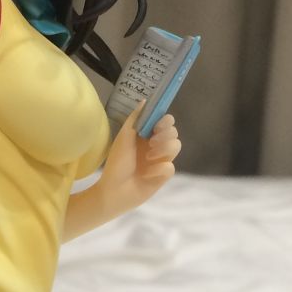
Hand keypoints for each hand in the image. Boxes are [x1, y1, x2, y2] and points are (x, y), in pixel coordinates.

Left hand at [97, 99, 180, 215]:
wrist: (114, 190)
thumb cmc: (116, 164)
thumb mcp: (124, 137)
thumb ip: (135, 119)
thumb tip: (145, 100)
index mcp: (148, 135)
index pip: (166, 121)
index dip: (165, 121)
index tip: (156, 126)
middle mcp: (157, 146)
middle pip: (174, 132)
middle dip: (165, 135)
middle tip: (151, 142)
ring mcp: (161, 161)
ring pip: (177, 146)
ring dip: (164, 149)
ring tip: (148, 158)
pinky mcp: (163, 176)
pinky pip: (170, 167)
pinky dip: (158, 169)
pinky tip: (146, 175)